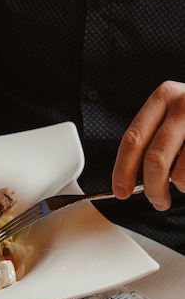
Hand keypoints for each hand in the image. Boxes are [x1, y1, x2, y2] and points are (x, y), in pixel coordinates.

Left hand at [113, 80, 184, 209]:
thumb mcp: (172, 120)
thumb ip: (151, 143)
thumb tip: (131, 180)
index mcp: (163, 98)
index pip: (133, 140)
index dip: (123, 170)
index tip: (120, 191)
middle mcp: (183, 103)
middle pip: (154, 159)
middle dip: (151, 188)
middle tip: (156, 201)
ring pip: (179, 173)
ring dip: (178, 188)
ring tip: (182, 186)